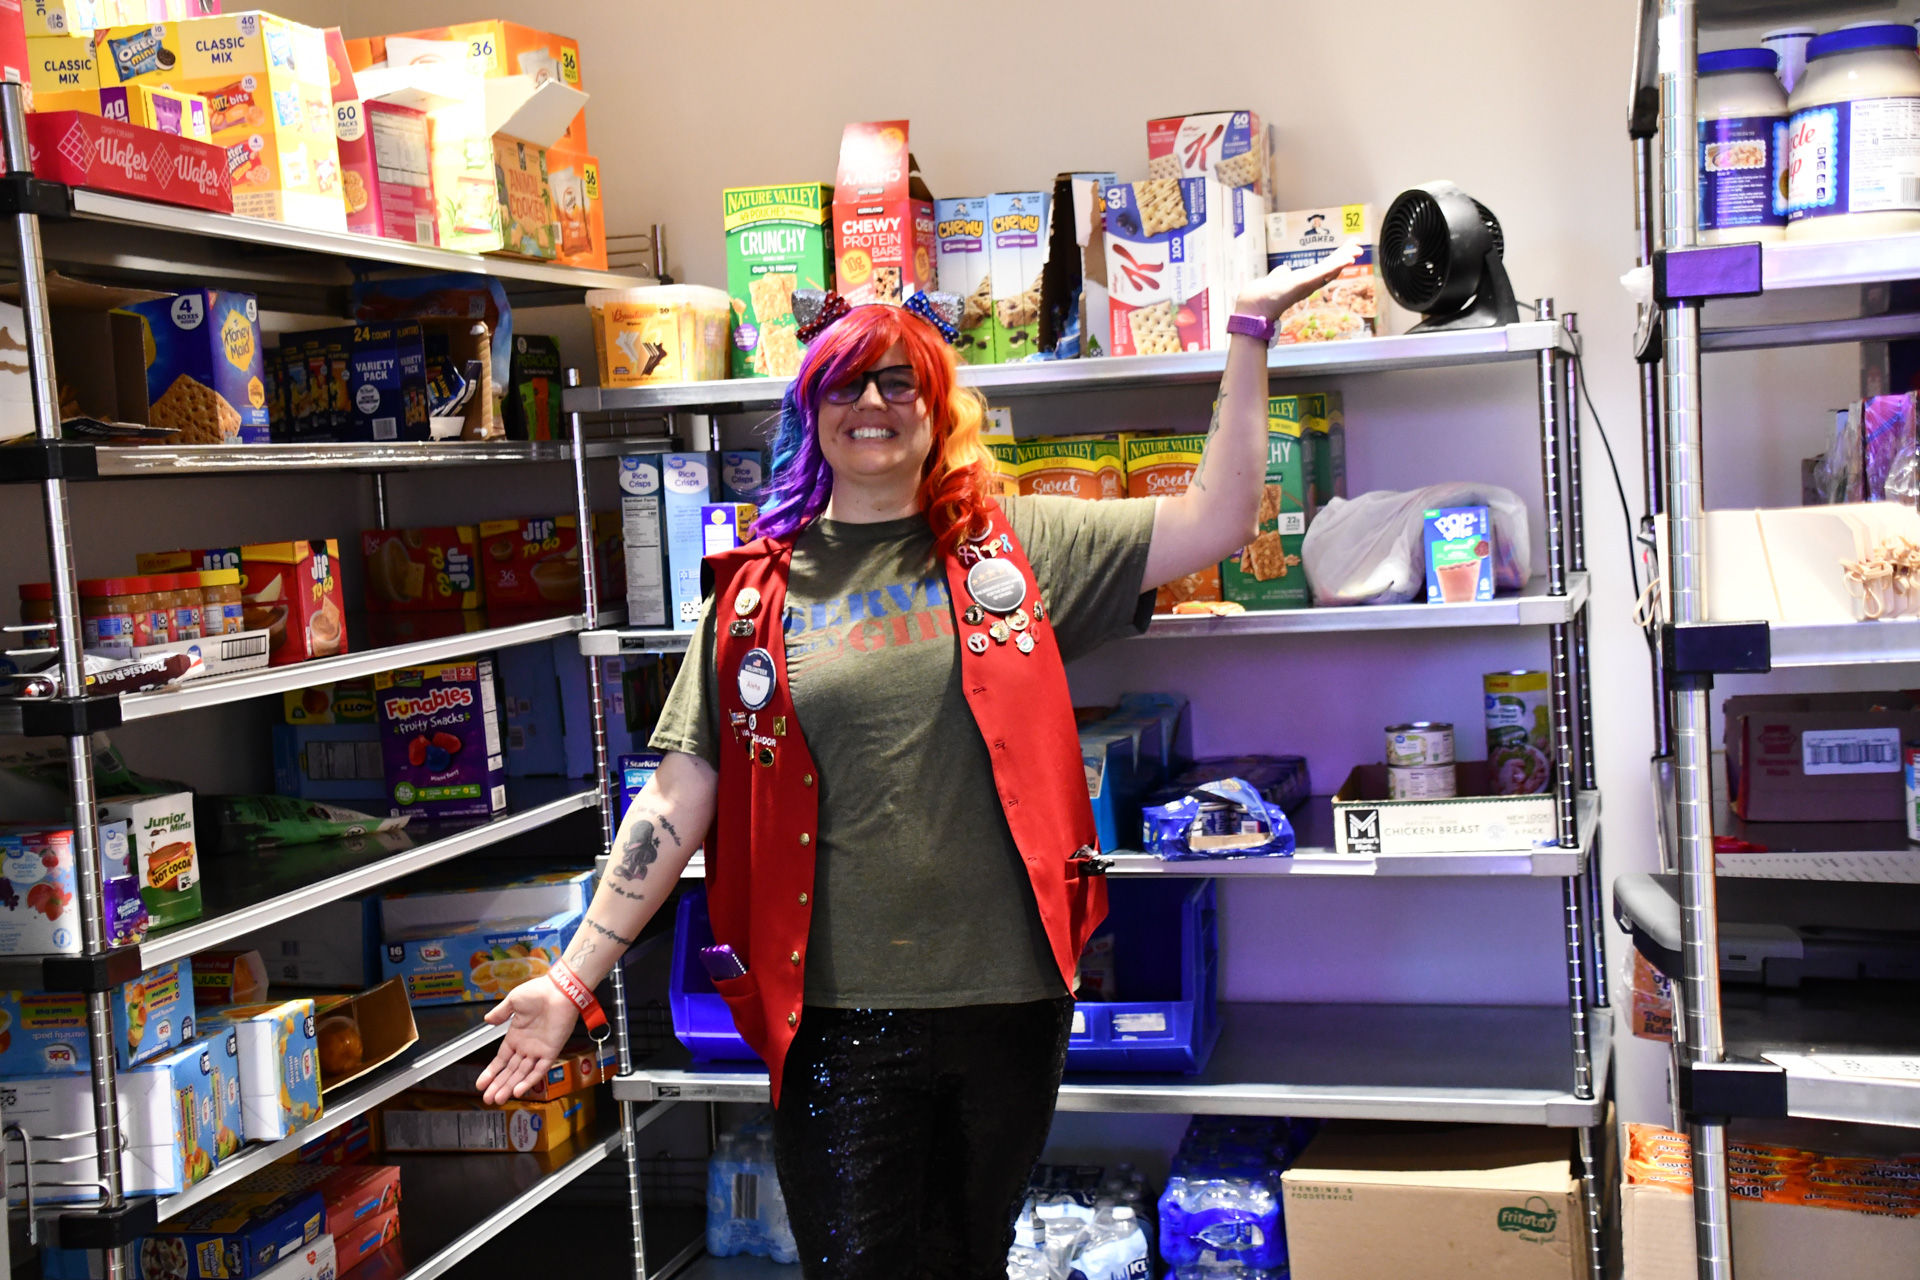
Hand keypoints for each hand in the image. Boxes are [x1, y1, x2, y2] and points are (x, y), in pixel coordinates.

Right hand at [475, 975, 580, 1104]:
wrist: (560, 990)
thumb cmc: (538, 992)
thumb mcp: (513, 1002)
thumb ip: (500, 1013)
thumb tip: (487, 1020)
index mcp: (516, 1035)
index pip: (501, 1059)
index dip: (491, 1072)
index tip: (481, 1083)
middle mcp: (526, 1046)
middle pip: (510, 1071)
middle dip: (498, 1085)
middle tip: (488, 1099)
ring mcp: (538, 1050)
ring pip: (522, 1073)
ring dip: (510, 1086)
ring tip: (498, 1099)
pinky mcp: (551, 1051)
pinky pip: (540, 1069)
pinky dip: (530, 1080)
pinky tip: (518, 1090)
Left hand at [1234, 241, 1365, 323]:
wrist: (1253, 308)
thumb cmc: (1261, 297)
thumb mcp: (1275, 280)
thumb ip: (1281, 274)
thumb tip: (1284, 269)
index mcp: (1304, 282)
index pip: (1324, 268)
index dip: (1337, 260)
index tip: (1349, 249)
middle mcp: (1309, 284)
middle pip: (1332, 268)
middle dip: (1345, 256)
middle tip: (1360, 246)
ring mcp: (1308, 284)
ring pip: (1330, 269)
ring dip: (1344, 259)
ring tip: (1358, 251)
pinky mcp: (1304, 283)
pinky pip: (1323, 272)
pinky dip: (1336, 265)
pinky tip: (1347, 258)